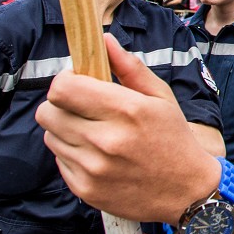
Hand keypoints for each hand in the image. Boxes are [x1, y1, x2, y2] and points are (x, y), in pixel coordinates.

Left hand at [37, 33, 218, 221]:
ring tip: (93, 131)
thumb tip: (104, 40)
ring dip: (65, 128)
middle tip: (82, 106)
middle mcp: (106, 140)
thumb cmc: (174, 139)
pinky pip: (59, 160)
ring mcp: (93, 168)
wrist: (187, 192)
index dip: (65, 80)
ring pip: (50, 136)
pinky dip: (72, 153)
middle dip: (61, 103)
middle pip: (47, 112)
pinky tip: (96, 154)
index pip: (63, 89)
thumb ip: (130, 68)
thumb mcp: (161, 97)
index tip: (78, 81)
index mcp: (127, 111)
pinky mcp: (85, 189)